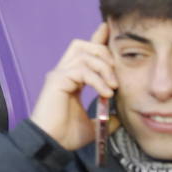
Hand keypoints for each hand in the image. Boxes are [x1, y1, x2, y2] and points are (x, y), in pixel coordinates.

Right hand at [29, 22, 118, 151]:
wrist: (51, 143)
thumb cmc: (67, 134)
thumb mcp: (93, 124)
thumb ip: (105, 116)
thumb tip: (120, 117)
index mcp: (71, 78)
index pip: (84, 52)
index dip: (96, 39)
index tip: (107, 28)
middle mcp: (63, 72)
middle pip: (82, 45)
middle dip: (102, 53)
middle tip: (115, 73)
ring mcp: (59, 74)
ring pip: (83, 54)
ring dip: (103, 67)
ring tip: (113, 86)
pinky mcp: (57, 80)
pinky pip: (81, 70)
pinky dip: (97, 79)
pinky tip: (105, 93)